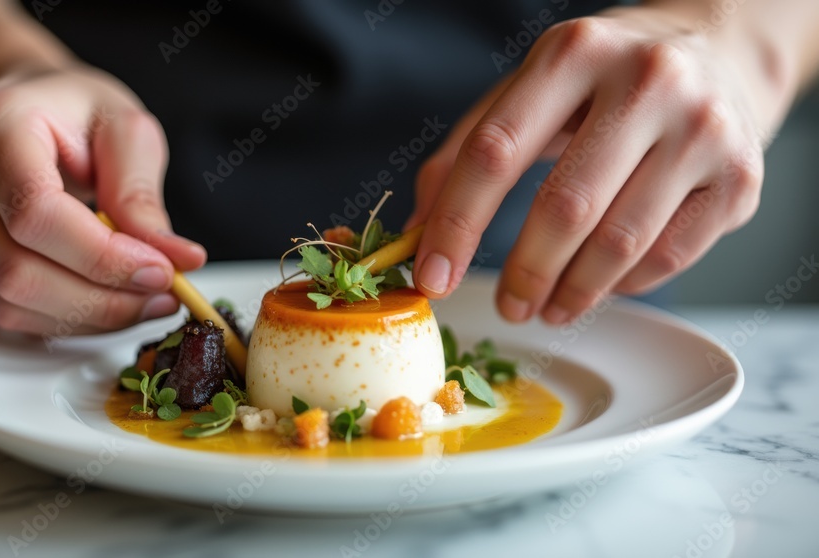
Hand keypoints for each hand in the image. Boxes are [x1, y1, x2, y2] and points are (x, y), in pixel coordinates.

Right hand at [0, 66, 205, 333]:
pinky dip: (64, 321)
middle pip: (16, 271)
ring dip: (87, 318)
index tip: (161, 270)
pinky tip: (105, 301)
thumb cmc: (71, 111)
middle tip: (163, 295)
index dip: (103, 257)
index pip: (35, 214)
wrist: (21, 108)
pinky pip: (3, 314)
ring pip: (8, 304)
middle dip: (102, 299)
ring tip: (143, 300)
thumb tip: (176, 258)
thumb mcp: (124, 129)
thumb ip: (142, 195)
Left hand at [408, 7, 776, 323]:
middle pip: (564, 206)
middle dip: (523, 273)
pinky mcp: (741, 177)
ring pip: (620, 243)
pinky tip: (600, 286)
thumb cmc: (605, 80)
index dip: (457, 224)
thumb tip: (417, 232)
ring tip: (547, 307)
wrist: (720, 53)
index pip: (496, 151)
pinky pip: (668, 258)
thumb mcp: (530, 90)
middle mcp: (646, 81)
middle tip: (506, 306)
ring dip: (572, 292)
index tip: (432, 278)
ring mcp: (703, 128)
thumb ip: (465, 153)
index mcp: (574, 53)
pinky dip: (623, 286)